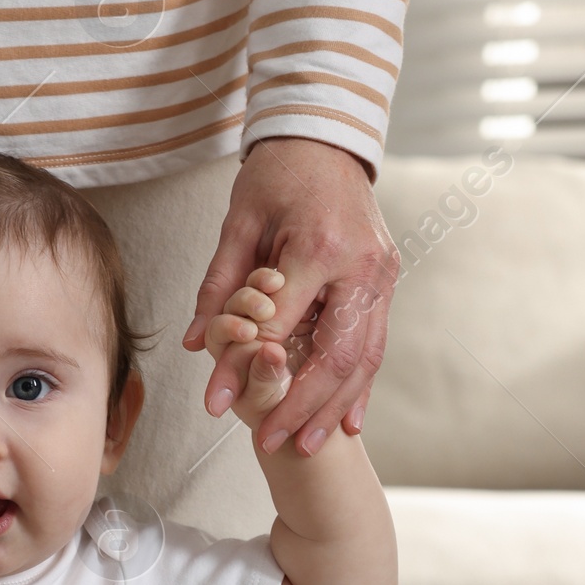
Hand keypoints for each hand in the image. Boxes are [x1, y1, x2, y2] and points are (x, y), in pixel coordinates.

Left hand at [184, 138, 398, 454]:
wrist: (327, 139)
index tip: (215, 404)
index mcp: (319, 248)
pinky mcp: (386, 282)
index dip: (245, 370)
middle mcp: (360, 267)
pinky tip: (349, 421)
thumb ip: (218, 287)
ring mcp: (381, 276)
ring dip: (335, 407)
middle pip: (335, 357)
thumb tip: (197, 346)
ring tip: (309, 445)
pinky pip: (376, 344)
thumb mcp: (237, 224)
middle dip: (302, 407)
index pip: (278, 327)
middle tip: (271, 443)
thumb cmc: (278, 176)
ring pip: (363, 359)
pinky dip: (360, 386)